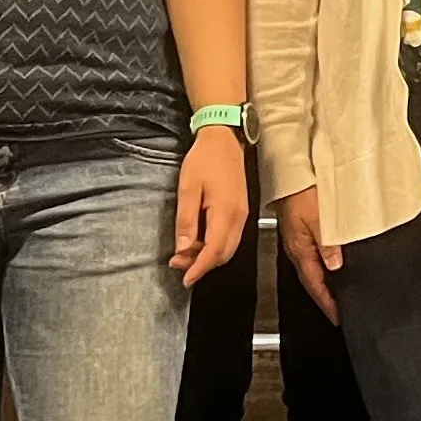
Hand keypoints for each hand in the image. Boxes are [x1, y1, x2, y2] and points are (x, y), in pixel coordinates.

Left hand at [172, 128, 249, 287]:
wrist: (224, 139)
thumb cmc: (204, 160)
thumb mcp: (188, 188)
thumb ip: (187, 221)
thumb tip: (184, 249)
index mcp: (225, 212)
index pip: (214, 251)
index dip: (199, 268)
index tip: (185, 280)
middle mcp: (239, 218)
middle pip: (223, 254)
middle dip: (202, 265)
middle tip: (178, 265)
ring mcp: (242, 215)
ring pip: (228, 248)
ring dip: (208, 256)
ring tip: (185, 254)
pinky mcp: (241, 211)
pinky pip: (230, 238)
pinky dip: (215, 246)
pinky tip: (199, 241)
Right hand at [277, 186, 341, 324]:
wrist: (289, 171)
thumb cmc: (300, 190)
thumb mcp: (318, 218)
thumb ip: (327, 244)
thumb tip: (334, 266)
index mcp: (300, 249)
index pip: (315, 284)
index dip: (327, 302)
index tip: (337, 317)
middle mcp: (297, 248)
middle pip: (312, 281)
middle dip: (325, 298)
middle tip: (339, 311)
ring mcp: (298, 240)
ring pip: (312, 270)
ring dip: (324, 284)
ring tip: (338, 294)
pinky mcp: (300, 231)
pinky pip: (313, 256)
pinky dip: (323, 267)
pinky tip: (332, 266)